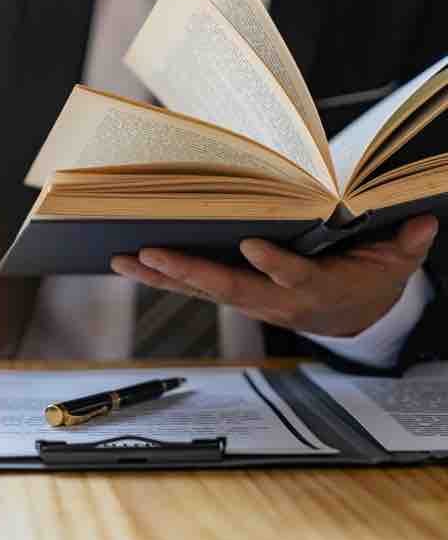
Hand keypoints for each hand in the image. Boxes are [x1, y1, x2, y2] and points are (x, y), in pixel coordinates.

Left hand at [111, 215, 438, 337]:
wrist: (353, 318)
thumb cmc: (367, 278)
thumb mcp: (394, 264)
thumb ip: (404, 245)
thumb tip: (421, 222)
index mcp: (316, 287)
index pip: (293, 276)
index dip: (273, 265)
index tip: (252, 245)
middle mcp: (275, 299)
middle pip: (229, 286)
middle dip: (189, 270)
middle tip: (152, 252)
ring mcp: (250, 301)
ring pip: (201, 290)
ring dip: (161, 276)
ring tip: (122, 260)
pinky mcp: (234, 297)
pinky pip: (194, 289)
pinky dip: (162, 277)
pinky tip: (132, 265)